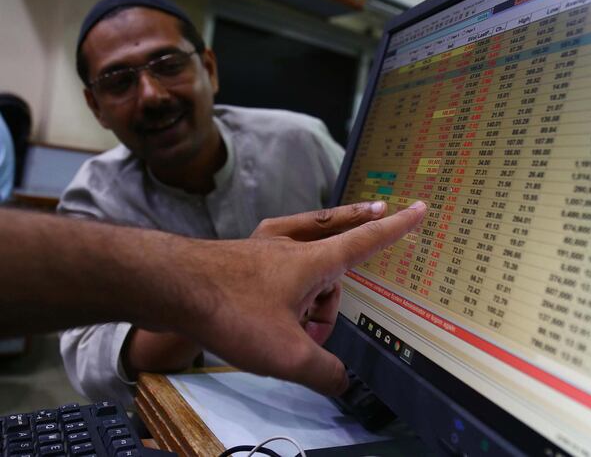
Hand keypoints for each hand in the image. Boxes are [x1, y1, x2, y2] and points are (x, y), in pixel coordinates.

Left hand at [181, 201, 425, 395]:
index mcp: (314, 260)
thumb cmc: (231, 312)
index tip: (419, 208)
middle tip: (315, 333)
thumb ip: (323, 370)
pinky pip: (280, 265)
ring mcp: (265, 246)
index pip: (367, 239)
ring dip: (308, 301)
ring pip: (307, 265)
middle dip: (334, 298)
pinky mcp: (243, 255)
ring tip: (287, 333)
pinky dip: (286, 288)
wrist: (171, 288)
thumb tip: (343, 383)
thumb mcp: (287, 354)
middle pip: (335, 260)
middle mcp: (293, 244)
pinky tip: (271, 303)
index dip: (398, 227)